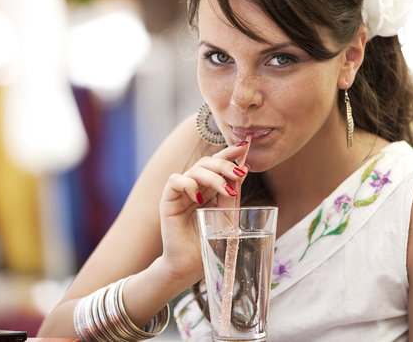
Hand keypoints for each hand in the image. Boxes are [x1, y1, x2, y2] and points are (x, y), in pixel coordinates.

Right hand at [158, 142, 248, 280]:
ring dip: (213, 176)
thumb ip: (231, 195)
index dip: (230, 154)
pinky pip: (176, 180)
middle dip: (225, 164)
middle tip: (240, 172)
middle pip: (208, 163)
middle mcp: (194, 186)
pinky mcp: (168, 200)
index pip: (218, 165)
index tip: (245, 147)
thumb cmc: (208, 242)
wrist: (189, 265)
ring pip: (195, 169)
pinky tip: (199, 198)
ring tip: (226, 190)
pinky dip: (189, 184)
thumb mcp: (226, 216)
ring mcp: (180, 192)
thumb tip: (243, 172)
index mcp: (208, 189)